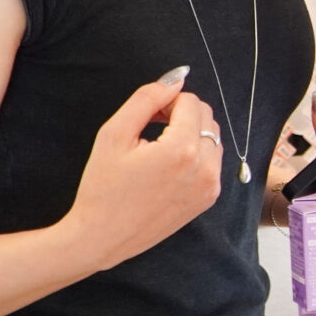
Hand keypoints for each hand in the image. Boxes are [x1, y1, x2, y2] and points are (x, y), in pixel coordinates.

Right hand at [60, 77, 224, 272]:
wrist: (102, 237)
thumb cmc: (102, 186)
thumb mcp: (114, 134)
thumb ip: (146, 99)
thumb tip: (176, 78)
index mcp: (182, 150)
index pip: (191, 101)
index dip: (167, 102)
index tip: (147, 118)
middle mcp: (205, 168)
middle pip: (206, 117)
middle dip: (182, 115)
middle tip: (152, 130)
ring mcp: (210, 186)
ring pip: (213, 138)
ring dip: (191, 134)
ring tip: (159, 149)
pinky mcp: (209, 199)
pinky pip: (213, 161)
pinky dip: (197, 155)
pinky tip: (168, 167)